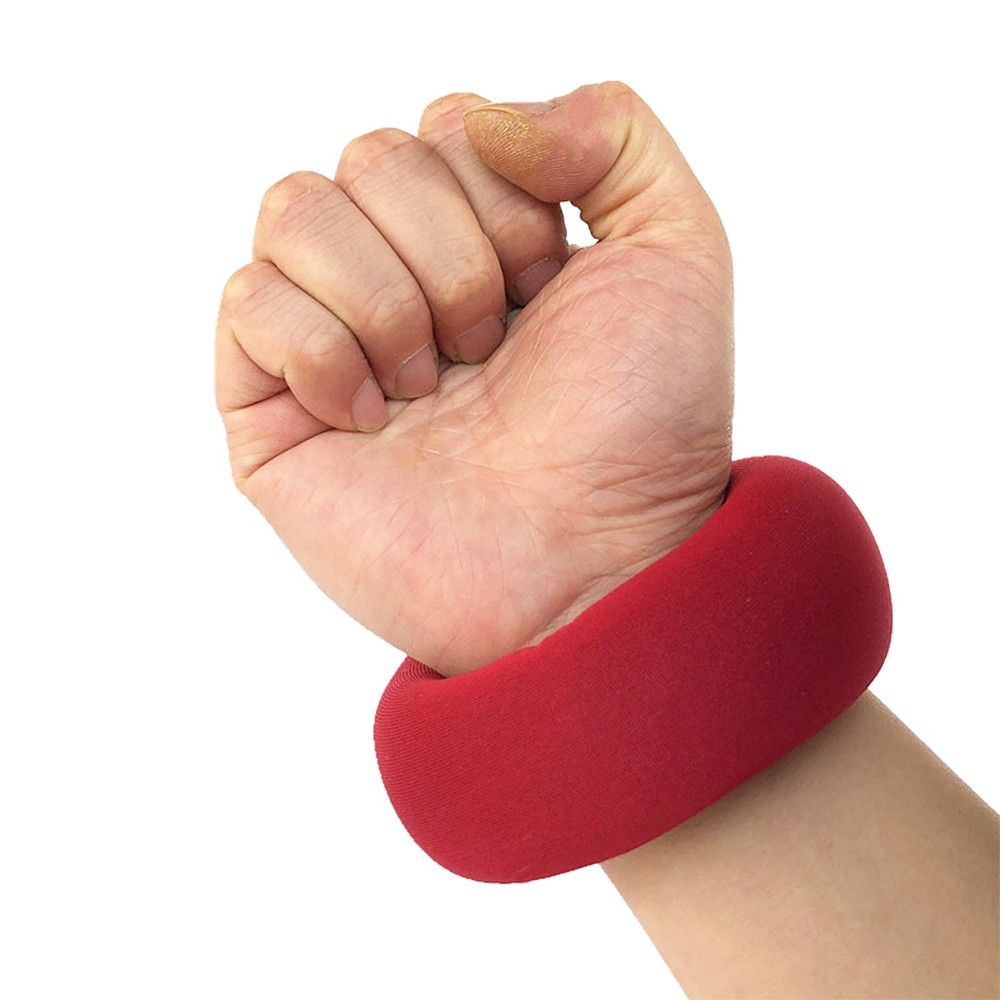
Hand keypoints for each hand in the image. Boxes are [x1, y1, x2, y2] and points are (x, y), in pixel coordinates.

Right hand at [215, 81, 733, 674]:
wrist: (592, 564)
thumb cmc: (642, 428)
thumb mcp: (678, 251)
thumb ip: (614, 133)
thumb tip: (473, 117)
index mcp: (484, 238)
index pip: (445, 126)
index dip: (503, 201)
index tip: (545, 292)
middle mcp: (403, 280)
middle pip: (368, 158)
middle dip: (451, 255)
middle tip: (489, 351)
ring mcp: (333, 343)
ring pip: (294, 210)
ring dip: (385, 296)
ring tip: (432, 386)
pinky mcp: (273, 412)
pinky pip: (247, 302)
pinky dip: (317, 348)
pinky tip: (370, 417)